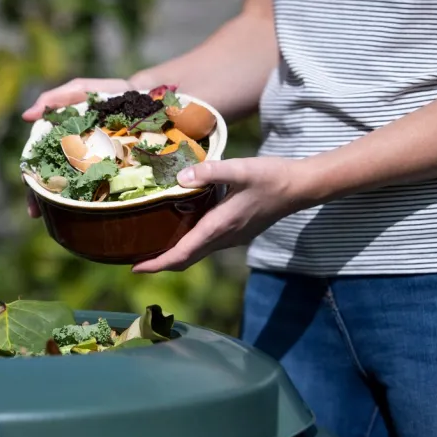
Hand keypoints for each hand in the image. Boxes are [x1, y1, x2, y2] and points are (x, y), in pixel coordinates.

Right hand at [23, 77, 135, 217]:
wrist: (145, 99)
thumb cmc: (108, 95)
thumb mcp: (79, 90)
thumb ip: (54, 99)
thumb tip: (26, 115)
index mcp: (63, 143)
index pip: (41, 165)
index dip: (32, 183)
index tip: (30, 196)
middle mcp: (76, 158)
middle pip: (54, 182)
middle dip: (43, 199)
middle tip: (37, 212)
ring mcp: (95, 167)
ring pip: (74, 190)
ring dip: (62, 206)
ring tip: (57, 218)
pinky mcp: (115, 172)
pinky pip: (103, 189)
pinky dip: (93, 203)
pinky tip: (88, 214)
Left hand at [132, 157, 313, 272]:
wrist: (301, 187)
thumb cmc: (271, 177)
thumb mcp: (241, 169)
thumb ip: (210, 171)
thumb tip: (181, 178)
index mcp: (219, 226)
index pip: (182, 254)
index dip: (157, 264)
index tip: (135, 268)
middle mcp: (224, 238)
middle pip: (186, 260)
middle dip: (160, 264)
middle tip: (135, 262)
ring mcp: (232, 238)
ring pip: (197, 254)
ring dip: (174, 256)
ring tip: (152, 247)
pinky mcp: (238, 233)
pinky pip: (207, 245)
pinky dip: (188, 246)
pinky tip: (180, 231)